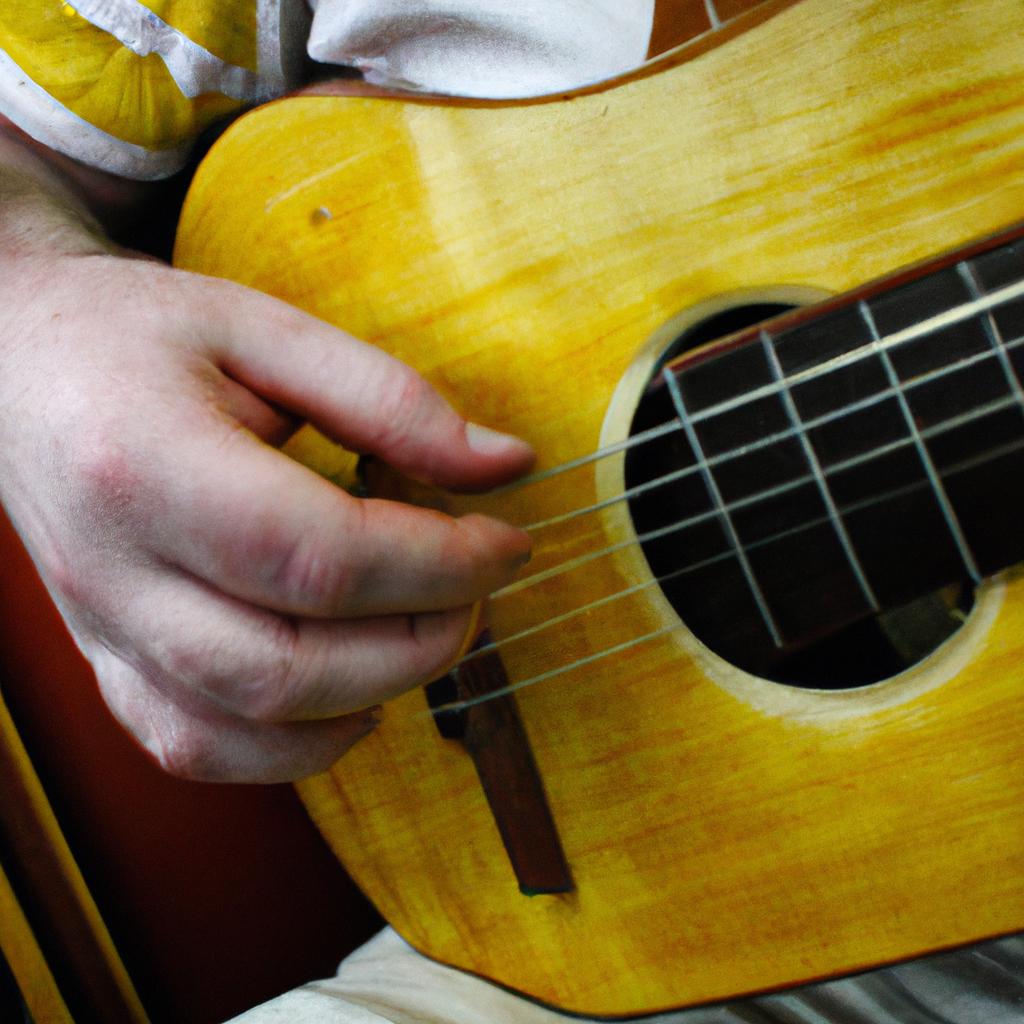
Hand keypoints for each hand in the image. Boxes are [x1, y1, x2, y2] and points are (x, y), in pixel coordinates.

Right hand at [0, 248, 532, 782]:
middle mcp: (113, 568)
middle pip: (289, 664)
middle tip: (473, 587)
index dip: (441, 564)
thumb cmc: (137, 335)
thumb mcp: (265, 329)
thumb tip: (507, 465)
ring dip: (367, 698)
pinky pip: (197, 747)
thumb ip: (390, 399)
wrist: (15, 362)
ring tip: (423, 631)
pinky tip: (350, 694)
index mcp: (147, 463)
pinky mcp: (108, 659)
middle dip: (420, 641)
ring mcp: (102, 628)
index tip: (506, 543)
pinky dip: (294, 745)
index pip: (322, 556)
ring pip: (243, 727)